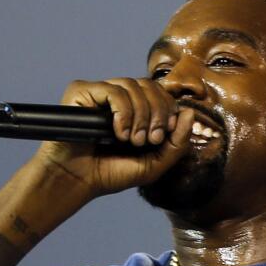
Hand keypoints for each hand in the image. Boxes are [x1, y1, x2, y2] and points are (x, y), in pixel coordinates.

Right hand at [34, 77, 195, 197]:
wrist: (77, 180)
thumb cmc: (110, 174)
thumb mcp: (153, 165)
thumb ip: (177, 143)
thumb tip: (189, 112)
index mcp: (135, 110)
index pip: (160, 93)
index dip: (168, 109)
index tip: (165, 135)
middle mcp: (118, 98)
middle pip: (150, 85)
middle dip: (158, 112)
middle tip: (150, 140)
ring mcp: (100, 93)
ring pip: (132, 85)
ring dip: (140, 115)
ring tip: (132, 140)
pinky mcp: (82, 91)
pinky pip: (112, 89)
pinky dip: (122, 111)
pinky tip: (118, 132)